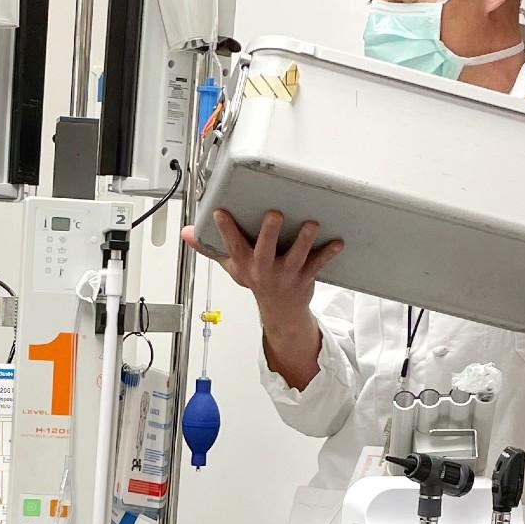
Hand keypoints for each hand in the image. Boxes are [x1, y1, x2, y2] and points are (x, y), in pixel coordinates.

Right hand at [182, 210, 343, 321]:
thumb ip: (210, 247)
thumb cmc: (257, 281)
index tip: (220, 212)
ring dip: (304, 240)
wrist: (280, 311)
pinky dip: (328, 253)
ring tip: (311, 224)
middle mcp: (264, 269)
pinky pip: (317, 265)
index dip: (225, 229)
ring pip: (295, 256)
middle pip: (265, 251)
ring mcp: (285, 274)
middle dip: (268, 233)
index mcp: (245, 264)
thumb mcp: (230, 266)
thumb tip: (187, 233)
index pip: (232, 245)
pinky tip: (336, 242)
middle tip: (274, 214)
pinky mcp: (304, 277)